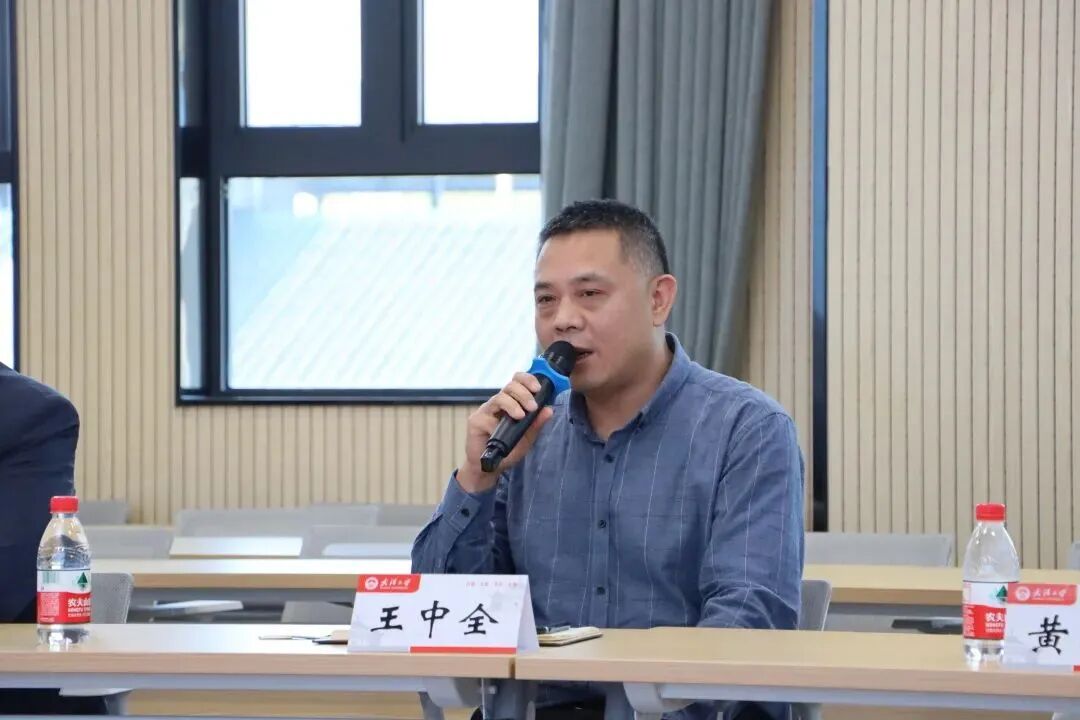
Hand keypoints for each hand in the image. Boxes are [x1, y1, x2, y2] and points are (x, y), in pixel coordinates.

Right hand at [457, 372, 554, 492]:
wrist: (489, 467)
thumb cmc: (507, 451)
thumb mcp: (527, 438)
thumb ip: (537, 424)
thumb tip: (549, 409)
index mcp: (511, 402)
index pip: (518, 382)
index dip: (527, 380)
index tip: (538, 388)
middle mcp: (498, 403)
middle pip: (510, 386)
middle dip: (524, 393)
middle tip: (532, 407)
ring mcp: (486, 411)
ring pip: (499, 397)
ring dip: (512, 404)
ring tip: (520, 416)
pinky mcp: (476, 421)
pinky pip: (487, 417)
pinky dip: (497, 423)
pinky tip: (500, 431)